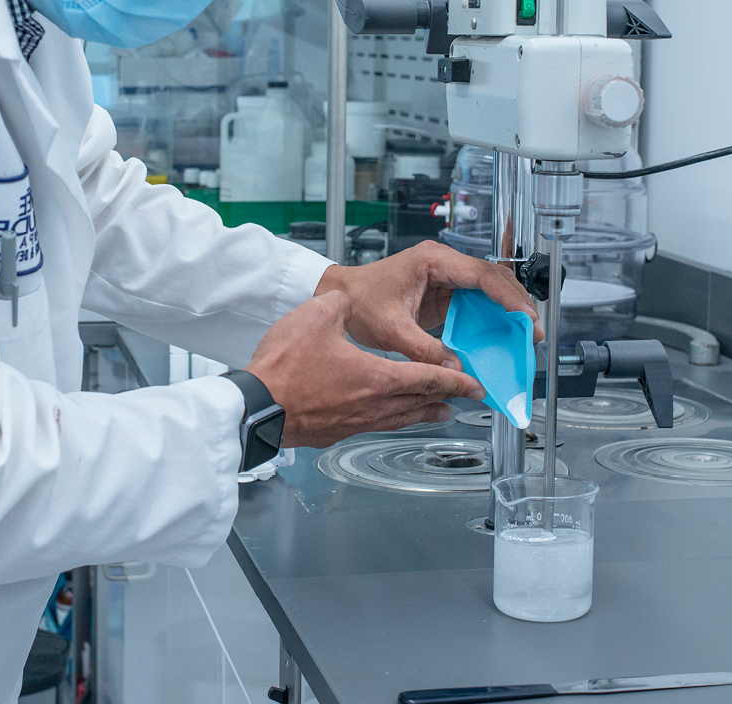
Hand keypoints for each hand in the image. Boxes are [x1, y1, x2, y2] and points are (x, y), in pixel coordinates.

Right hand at [245, 291, 485, 447]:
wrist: (256, 406)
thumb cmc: (285, 367)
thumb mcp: (317, 317)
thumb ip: (339, 304)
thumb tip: (344, 301)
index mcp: (378, 378)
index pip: (429, 378)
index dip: (456, 380)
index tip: (475, 385)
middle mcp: (374, 406)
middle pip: (421, 403)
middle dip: (447, 398)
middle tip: (466, 397)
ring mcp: (355, 423)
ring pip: (401, 418)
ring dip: (424, 413)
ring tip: (440, 412)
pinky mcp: (336, 431)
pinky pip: (377, 425)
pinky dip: (395, 419)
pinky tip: (389, 416)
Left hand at [313, 241, 542, 369]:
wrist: (342, 297)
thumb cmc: (360, 301)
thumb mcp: (392, 330)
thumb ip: (426, 350)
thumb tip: (456, 369)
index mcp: (433, 261)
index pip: (482, 275)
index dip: (509, 297)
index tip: (526, 318)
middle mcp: (442, 263)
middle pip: (493, 278)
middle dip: (517, 303)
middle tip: (534, 332)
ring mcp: (445, 276)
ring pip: (489, 288)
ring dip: (508, 309)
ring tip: (526, 335)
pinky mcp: (443, 292)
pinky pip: (476, 302)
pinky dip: (492, 317)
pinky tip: (503, 335)